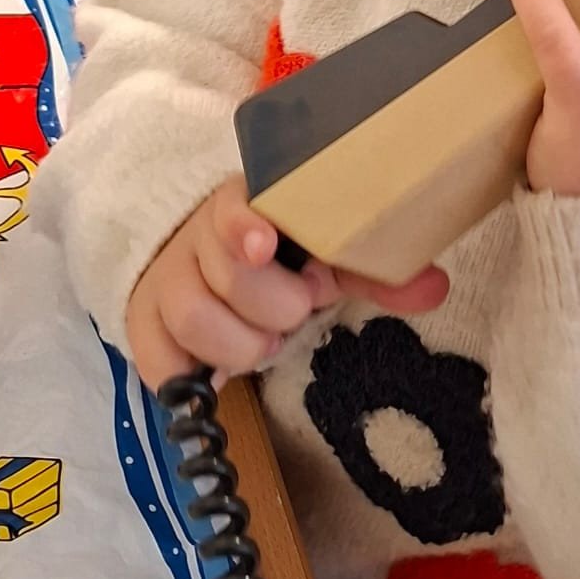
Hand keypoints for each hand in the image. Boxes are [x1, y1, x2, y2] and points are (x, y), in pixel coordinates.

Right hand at [125, 177, 449, 384]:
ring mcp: (166, 280)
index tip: (264, 245)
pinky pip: (160, 361)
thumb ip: (378, 271)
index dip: (245, 225)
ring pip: (193, 319)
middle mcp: (199, 237)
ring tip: (265, 342)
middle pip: (227, 275)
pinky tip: (218, 367)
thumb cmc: (284, 259)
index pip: (233, 205)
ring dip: (242, 344)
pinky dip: (195, 374)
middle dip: (277, 306)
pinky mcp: (144, 327)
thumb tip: (435, 286)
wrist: (209, 264)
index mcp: (249, 204)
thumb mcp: (329, 257)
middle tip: (300, 308)